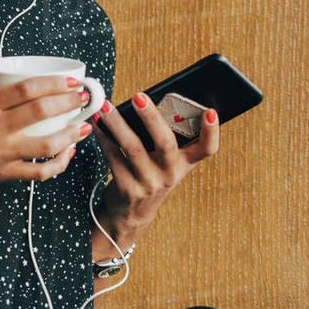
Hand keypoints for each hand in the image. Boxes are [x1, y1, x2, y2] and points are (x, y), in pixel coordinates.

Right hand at [0, 74, 95, 194]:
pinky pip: (39, 172)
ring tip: (83, 126)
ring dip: (71, 134)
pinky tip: (67, 153)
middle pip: (42, 112)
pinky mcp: (4, 173)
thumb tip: (1, 71)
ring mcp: (1, 153)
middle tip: (81, 97)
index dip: (53, 84)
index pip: (26, 90)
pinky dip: (58, 164)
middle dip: (69, 103)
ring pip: (47, 145)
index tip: (69, 81)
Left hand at [89, 92, 219, 236]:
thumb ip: (162, 137)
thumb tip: (145, 100)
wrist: (132, 212)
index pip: (207, 149)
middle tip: (139, 96)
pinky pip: (113, 157)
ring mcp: (149, 183)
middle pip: (165, 143)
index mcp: (184, 163)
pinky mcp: (127, 188)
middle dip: (151, 117)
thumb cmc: (150, 175)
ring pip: (133, 147)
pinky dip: (103, 137)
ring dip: (117, 123)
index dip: (211, 132)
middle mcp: (170, 174)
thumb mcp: (164, 161)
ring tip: (105, 106)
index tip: (210, 112)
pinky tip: (96, 124)